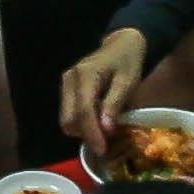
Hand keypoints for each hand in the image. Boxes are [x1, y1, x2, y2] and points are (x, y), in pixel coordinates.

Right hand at [54, 30, 152, 153]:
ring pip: (66, 119)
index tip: (102, 150)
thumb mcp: (128, 81)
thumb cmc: (127, 62)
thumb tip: (106, 129)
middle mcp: (69, 79)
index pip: (83, 111)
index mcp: (85, 75)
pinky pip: (69, 113)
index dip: (91, 133)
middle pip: (69, 119)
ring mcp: (65, 84)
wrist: (121, 43)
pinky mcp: (66, 89)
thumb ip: (115, 103)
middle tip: (107, 141)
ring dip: (83, 130)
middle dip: (86, 134)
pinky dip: (82, 123)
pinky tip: (97, 120)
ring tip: (104, 129)